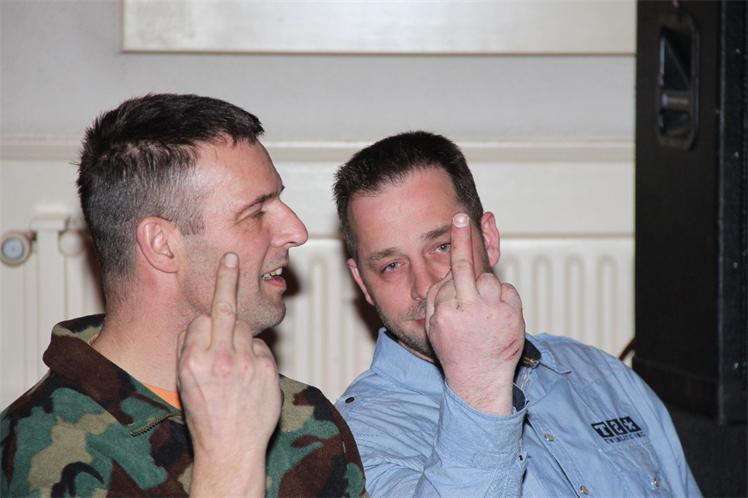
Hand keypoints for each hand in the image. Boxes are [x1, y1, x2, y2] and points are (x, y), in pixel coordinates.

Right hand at [178, 252, 280, 496]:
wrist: (231, 446)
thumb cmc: (205, 415)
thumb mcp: (184, 382)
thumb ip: (189, 349)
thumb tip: (201, 320)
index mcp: (193, 361)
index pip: (200, 320)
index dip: (203, 324)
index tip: (208, 307)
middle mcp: (220, 359)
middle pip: (224, 309)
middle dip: (226, 279)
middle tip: (231, 258)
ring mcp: (247, 363)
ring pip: (244, 328)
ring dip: (239, 338)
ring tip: (234, 364)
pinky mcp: (268, 369)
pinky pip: (261, 347)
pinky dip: (255, 355)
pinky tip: (249, 377)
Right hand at [425, 213, 524, 415]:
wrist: (480, 378)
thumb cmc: (454, 350)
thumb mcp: (434, 327)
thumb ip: (437, 298)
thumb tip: (446, 273)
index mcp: (447, 312)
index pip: (450, 274)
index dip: (457, 247)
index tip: (458, 221)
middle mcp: (470, 310)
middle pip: (465, 267)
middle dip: (462, 239)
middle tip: (461, 218)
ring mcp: (494, 313)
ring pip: (489, 280)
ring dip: (485, 288)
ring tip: (482, 310)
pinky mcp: (514, 316)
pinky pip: (507, 291)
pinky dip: (502, 297)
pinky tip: (496, 314)